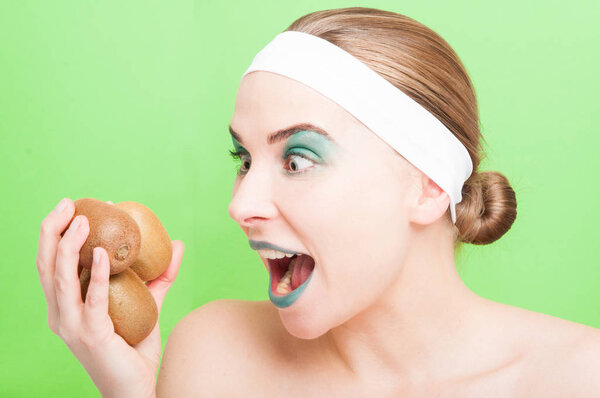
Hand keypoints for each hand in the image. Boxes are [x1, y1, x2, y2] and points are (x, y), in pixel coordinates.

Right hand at [36, 198, 183, 397]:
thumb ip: (159, 276)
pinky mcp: (90, 335)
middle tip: (70, 202)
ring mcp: (71, 325)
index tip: (77, 205)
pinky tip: (105, 253)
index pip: (52, 262)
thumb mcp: (147, 304)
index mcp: (65, 305)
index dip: (60, 231)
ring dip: (71, 245)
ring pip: (60, 278)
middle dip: (53, 229)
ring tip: (85, 219)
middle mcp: (60, 314)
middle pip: (45, 265)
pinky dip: (97, 274)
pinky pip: (92, 299)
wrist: (136, 387)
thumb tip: (179, 245)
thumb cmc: (134, 347)